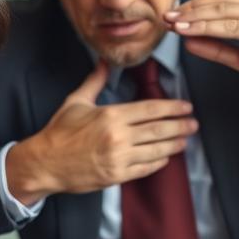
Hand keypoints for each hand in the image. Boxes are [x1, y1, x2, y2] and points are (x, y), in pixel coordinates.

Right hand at [6, 60, 197, 204]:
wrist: (44, 163)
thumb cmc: (59, 132)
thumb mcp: (76, 101)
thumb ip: (95, 81)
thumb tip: (104, 61)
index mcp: (111, 116)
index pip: (150, 110)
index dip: (172, 108)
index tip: (186, 106)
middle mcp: (118, 137)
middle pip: (159, 130)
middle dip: (180, 126)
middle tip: (193, 123)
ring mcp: (119, 159)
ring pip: (156, 150)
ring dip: (174, 144)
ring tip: (185, 139)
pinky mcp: (116, 176)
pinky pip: (145, 169)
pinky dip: (158, 162)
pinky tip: (166, 157)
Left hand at [165, 0, 238, 100]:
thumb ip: (218, 49)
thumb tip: (189, 42)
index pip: (219, 2)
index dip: (193, 8)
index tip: (170, 16)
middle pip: (218, 2)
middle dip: (188, 9)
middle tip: (164, 16)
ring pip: (223, 12)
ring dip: (194, 18)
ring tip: (173, 24)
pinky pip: (234, 28)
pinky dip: (209, 28)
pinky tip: (192, 32)